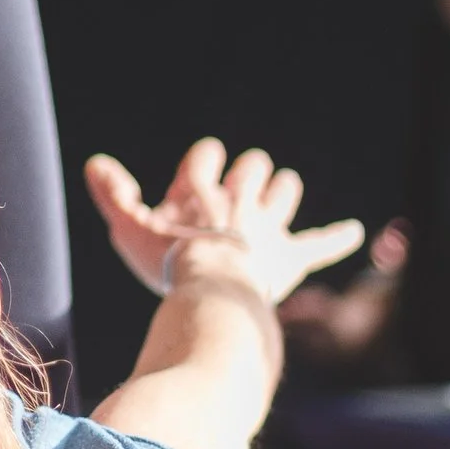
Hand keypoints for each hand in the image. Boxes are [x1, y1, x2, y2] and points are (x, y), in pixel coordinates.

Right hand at [86, 139, 364, 307]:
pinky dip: (337, 237)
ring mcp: (268, 228)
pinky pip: (320, 244)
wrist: (212, 292)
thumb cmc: (167, 264)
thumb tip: (94, 161)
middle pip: (251, 167)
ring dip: (281, 191)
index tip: (200, 170)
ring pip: (284, 191)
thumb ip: (113, 194)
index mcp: (202, 190)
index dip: (203, 161)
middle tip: (240, 186)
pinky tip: (356, 232)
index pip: (205, 156)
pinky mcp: (291, 257)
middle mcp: (240, 200)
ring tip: (277, 194)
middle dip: (248, 173)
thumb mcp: (130, 228)